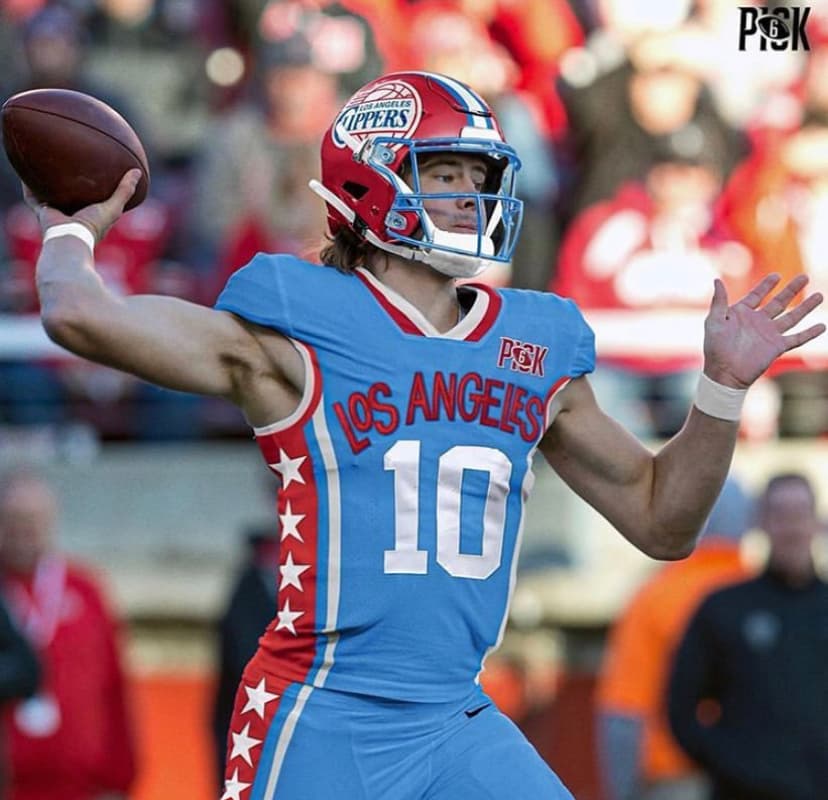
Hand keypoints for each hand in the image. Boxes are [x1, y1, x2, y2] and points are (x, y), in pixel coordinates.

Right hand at [22, 169, 141, 243]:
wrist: (69, 237)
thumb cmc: (93, 225)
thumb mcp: (114, 206)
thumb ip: (125, 190)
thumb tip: (137, 171)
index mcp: (91, 216)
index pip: (95, 201)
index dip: (97, 190)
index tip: (100, 175)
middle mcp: (73, 215)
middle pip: (71, 198)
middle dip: (71, 185)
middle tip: (70, 165)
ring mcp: (57, 213)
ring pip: (52, 196)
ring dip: (49, 184)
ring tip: (46, 165)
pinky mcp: (43, 211)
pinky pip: (32, 195)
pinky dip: (28, 185)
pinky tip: (26, 171)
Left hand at [703, 274, 824, 388]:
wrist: (724, 373)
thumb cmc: (715, 348)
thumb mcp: (714, 321)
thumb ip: (719, 301)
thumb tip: (717, 280)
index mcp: (741, 314)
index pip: (757, 295)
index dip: (766, 285)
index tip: (776, 276)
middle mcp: (758, 322)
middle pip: (779, 302)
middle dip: (791, 290)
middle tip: (804, 277)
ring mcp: (769, 334)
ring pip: (792, 317)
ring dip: (806, 307)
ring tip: (819, 296)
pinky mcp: (777, 347)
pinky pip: (797, 338)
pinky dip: (809, 333)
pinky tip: (822, 326)